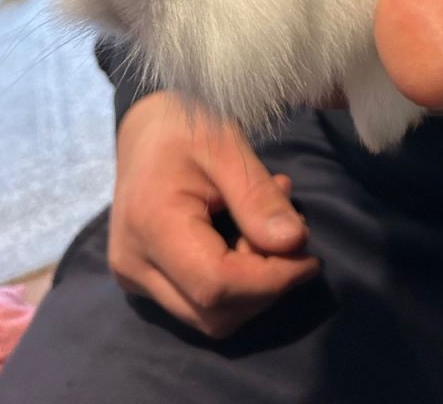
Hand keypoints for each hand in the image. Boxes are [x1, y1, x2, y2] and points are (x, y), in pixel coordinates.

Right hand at [109, 92, 318, 338]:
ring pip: (208, 318)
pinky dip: (235, 283)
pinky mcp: (142, 280)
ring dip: (253, 285)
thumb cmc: (187, 125)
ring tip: (269, 227)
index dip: (271, 280)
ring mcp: (133, 277)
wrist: (146, 126)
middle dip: (265, 284)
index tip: (309, 256)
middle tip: (290, 231)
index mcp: (151, 225)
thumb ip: (258, 197)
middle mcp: (134, 264)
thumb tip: (294, 243)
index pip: (216, 285)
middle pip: (214, 313)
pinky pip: (197, 303)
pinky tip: (247, 238)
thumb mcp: (228, 146)